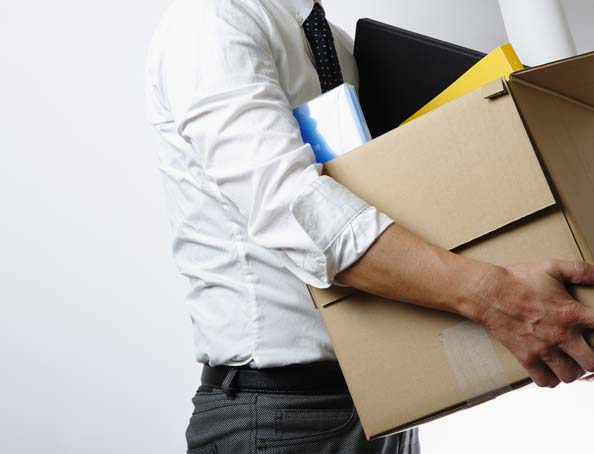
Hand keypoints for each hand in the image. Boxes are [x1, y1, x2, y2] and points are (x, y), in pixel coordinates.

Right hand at [471, 260, 593, 387]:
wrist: (487, 293)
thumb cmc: (518, 279)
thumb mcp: (552, 267)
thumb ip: (581, 270)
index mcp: (571, 313)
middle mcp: (561, 335)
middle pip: (592, 363)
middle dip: (592, 360)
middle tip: (586, 352)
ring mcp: (542, 349)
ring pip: (570, 376)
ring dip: (572, 370)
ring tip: (569, 362)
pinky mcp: (525, 357)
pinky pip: (545, 381)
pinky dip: (550, 379)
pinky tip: (550, 369)